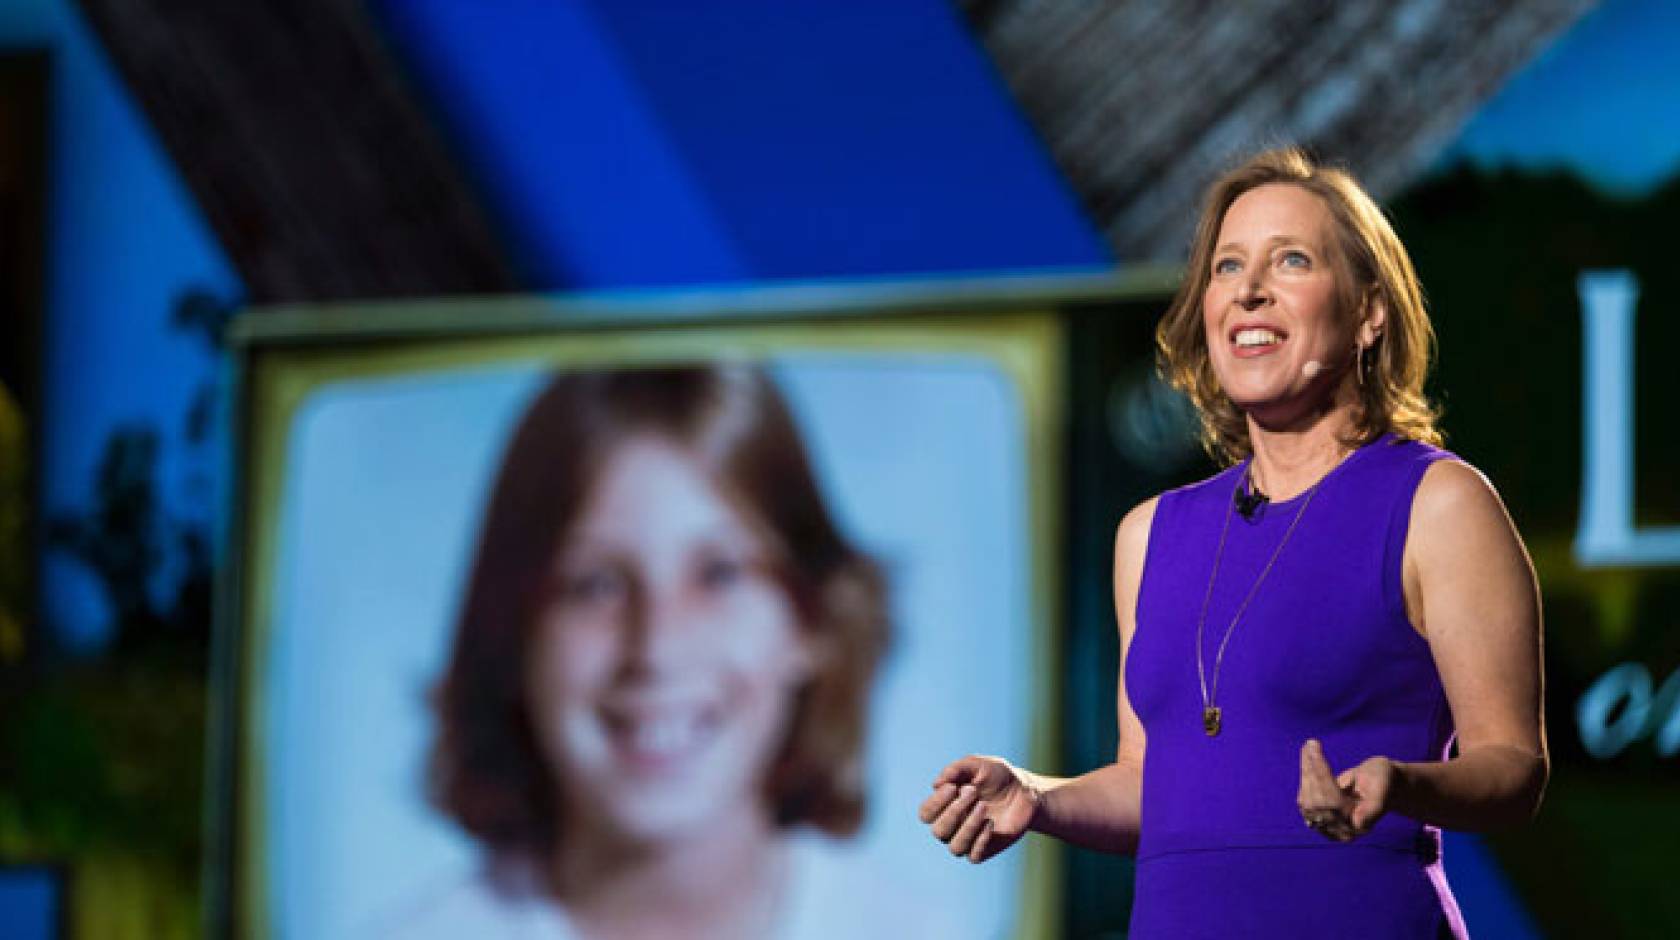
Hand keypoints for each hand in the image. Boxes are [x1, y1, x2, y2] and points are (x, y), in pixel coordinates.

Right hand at [918, 755, 1039, 862]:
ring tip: (984, 807)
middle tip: (973, 792)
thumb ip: (955, 769)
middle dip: (954, 811)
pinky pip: (974, 856)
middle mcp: (953, 826)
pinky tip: (991, 823)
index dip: (935, 802)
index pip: (926, 814)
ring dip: (968, 827)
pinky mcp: (986, 849)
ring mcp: (969, 840)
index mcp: (945, 806)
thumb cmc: (997, 776)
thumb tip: (935, 784)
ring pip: (955, 847)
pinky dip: (980, 841)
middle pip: (938, 831)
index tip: (953, 787)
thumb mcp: (977, 764)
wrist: (1025, 790)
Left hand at [1296, 738, 1395, 841]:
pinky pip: (1304, 799)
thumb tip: (1359, 823)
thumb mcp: (1383, 787)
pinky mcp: (1318, 819)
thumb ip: (1375, 806)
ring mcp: (1328, 827)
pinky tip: (1308, 757)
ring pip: (1307, 800)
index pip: (1333, 802)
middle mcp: (1342, 831)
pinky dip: (1305, 776)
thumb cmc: (1383, 781)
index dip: (1322, 776)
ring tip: (1310, 746)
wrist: (1380, 784)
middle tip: (1312, 743)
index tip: (1316, 750)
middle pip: (1317, 802)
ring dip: (1306, 771)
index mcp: (1360, 826)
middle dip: (1312, 770)